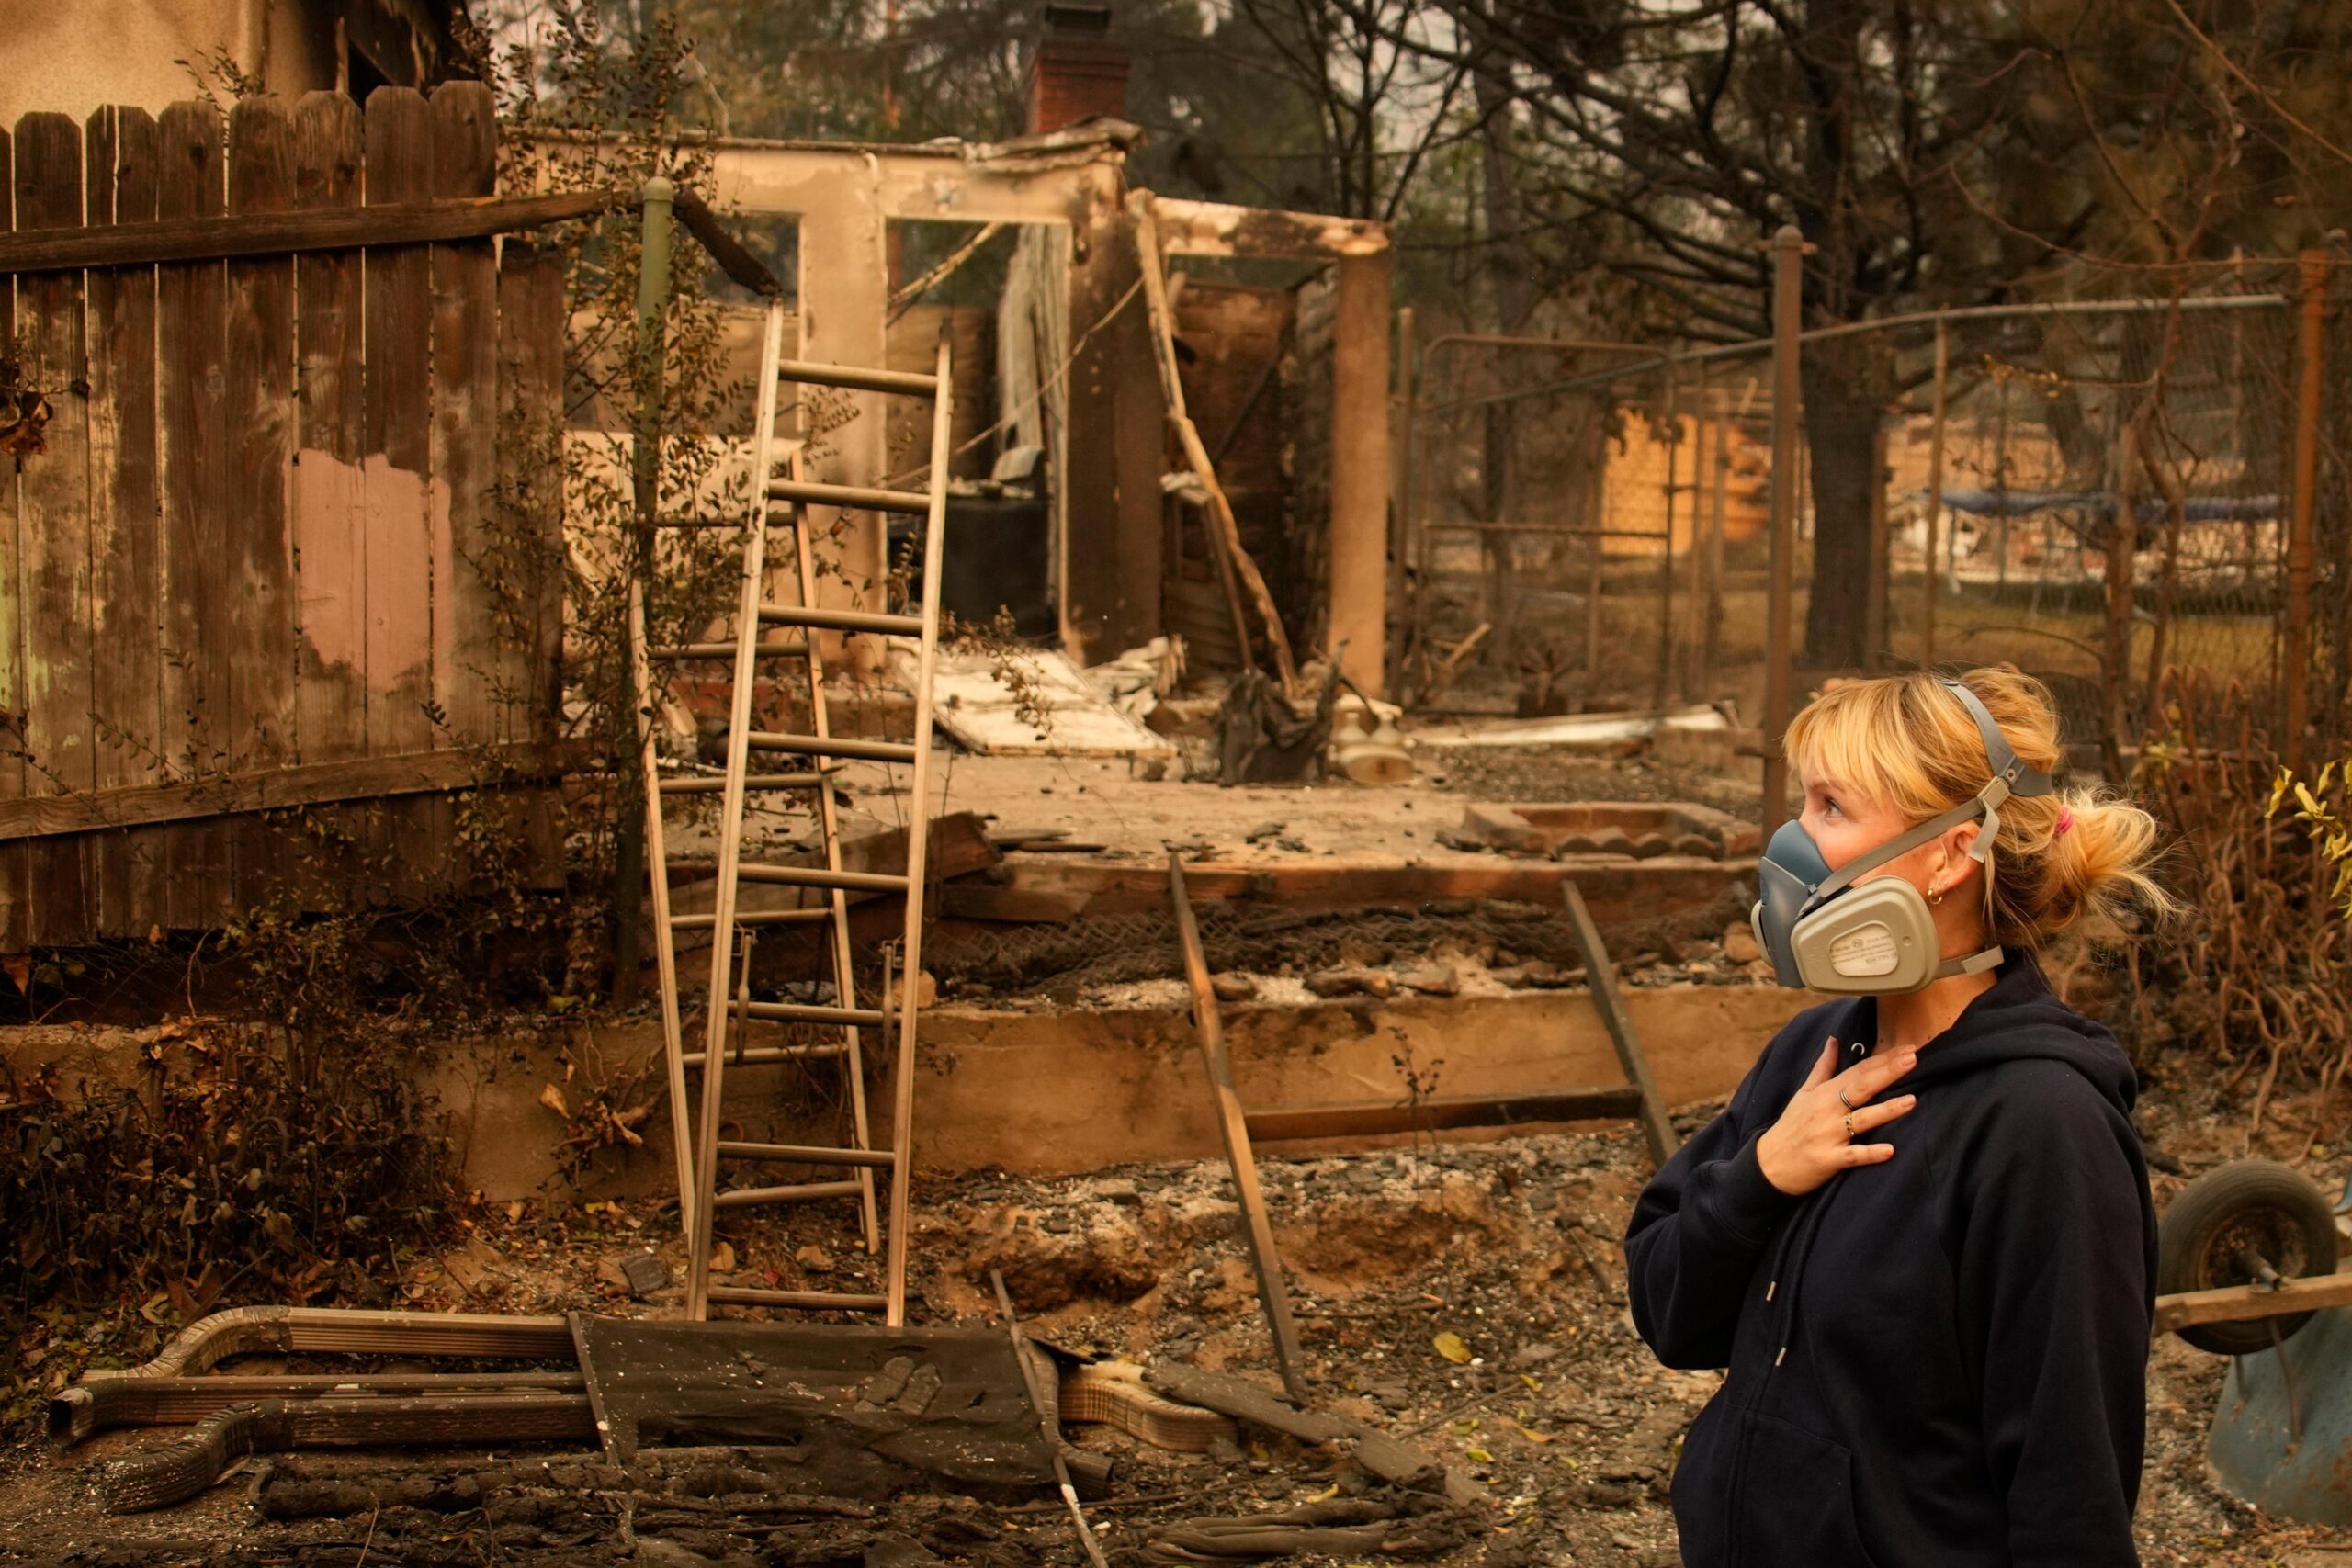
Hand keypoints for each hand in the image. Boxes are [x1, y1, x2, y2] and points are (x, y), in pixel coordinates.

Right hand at [1755, 1038, 1919, 1196]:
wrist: (1768, 1164)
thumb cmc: (1790, 1127)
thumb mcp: (1804, 1093)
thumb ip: (1823, 1068)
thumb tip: (1834, 1040)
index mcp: (1824, 1093)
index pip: (1858, 1071)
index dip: (1883, 1059)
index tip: (1908, 1048)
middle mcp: (1827, 1111)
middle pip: (1862, 1088)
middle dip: (1888, 1073)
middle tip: (1913, 1058)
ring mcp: (1828, 1135)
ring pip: (1861, 1120)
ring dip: (1886, 1111)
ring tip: (1911, 1101)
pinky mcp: (1828, 1159)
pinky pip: (1853, 1156)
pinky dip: (1870, 1154)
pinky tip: (1890, 1150)